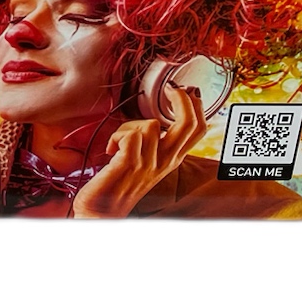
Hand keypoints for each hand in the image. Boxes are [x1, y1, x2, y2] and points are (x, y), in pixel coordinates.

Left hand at [72, 85, 209, 218]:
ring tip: (118, 142)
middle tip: (169, 89)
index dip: (196, 105)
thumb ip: (154, 143)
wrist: (102, 213)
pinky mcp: (129, 165)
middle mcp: (166, 162)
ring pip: (150, 125)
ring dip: (128, 126)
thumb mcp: (146, 163)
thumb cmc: (120, 184)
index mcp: (172, 159)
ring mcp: (149, 164)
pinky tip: (110, 151)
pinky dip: (116, 137)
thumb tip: (156, 120)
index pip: (198, 129)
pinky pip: (130, 135)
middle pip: (189, 124)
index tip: (182, 90)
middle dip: (182, 98)